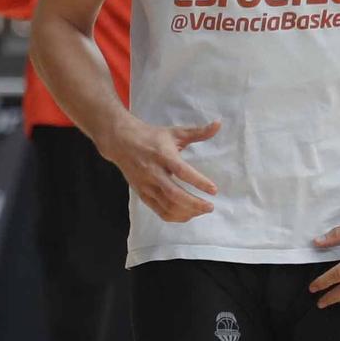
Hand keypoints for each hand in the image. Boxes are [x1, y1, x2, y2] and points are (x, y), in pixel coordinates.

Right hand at [100, 116, 218, 221]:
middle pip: (174, 194)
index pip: (182, 171)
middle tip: (210, 207)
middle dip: (194, 203)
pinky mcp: (142, 194)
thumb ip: (198, 132)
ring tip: (202, 210)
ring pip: (166, 205)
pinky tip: (188, 214)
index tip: (214, 190)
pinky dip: (175, 216)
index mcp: (163, 155)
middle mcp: (153, 172)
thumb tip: (218, 124)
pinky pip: (159, 210)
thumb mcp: (174, 132)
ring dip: (186, 212)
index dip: (198, 182)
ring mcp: (146, 185)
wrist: (121, 142)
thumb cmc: (151, 137)